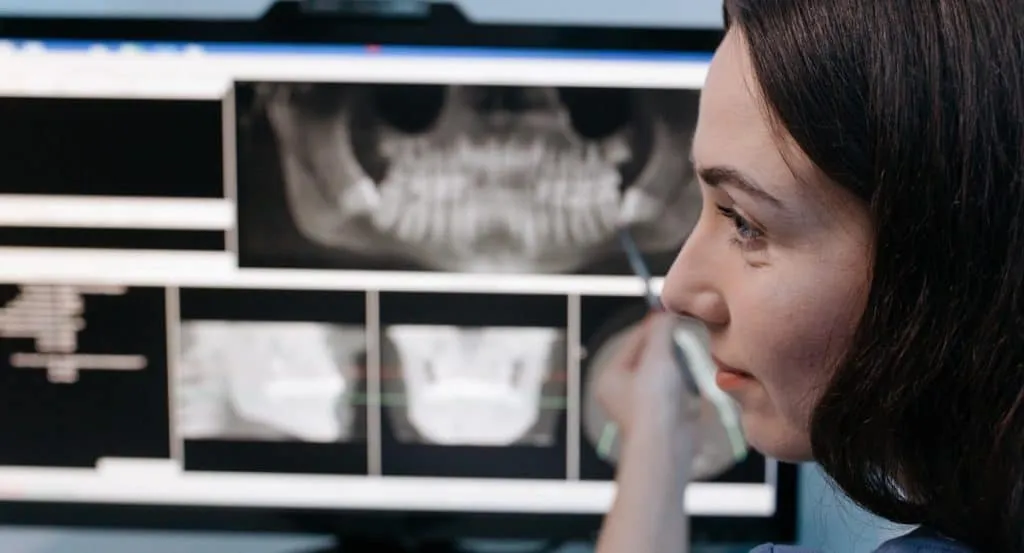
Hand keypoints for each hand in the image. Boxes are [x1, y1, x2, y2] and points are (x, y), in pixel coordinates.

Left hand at [594, 311, 695, 441]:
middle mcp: (622, 392)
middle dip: (665, 345)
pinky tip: (692, 378)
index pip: (633, 342)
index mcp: (611, 377)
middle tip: (682, 329)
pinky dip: (683, 384)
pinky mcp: (662, 417)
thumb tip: (664, 313)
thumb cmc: (653, 404)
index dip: (652, 326)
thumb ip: (660, 332)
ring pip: (661, 374)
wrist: (667, 446)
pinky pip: (673, 392)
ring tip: (689, 352)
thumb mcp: (656, 358)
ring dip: (676, 364)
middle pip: (646, 358)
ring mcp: (642, 406)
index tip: (670, 313)